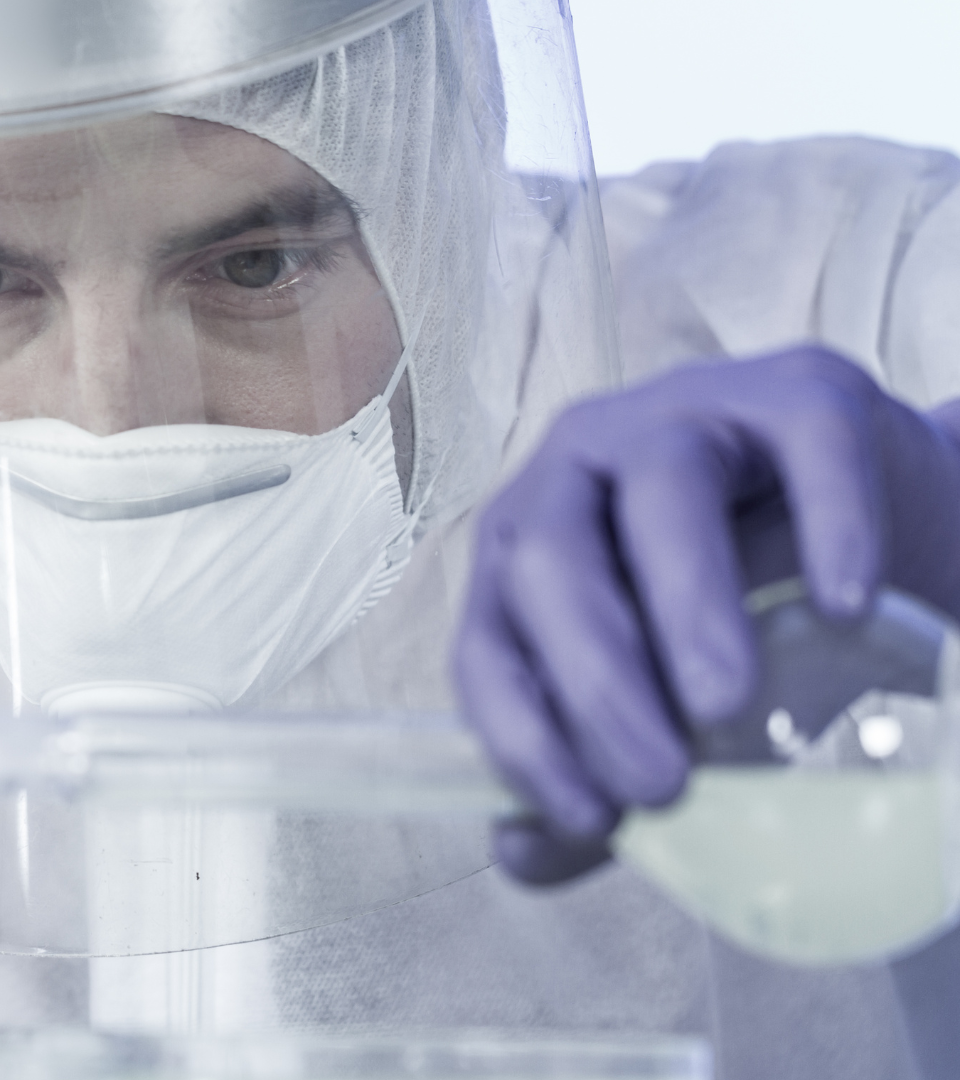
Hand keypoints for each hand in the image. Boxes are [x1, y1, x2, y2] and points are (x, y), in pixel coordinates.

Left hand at [454, 346, 959, 883]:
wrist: (887, 540)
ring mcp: (686, 413)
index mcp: (527, 549)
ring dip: (684, 606)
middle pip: (550, 561)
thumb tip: (522, 854)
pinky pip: (806, 449)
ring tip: (725, 705)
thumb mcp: (664, 699)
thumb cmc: (751, 621)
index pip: (486, 639)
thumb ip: (594, 767)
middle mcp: (579, 468)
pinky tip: (842, 607)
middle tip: (664, 779)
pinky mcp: (799, 392)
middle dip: (595, 682)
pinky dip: (824, 528)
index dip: (521, 732)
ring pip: (658, 492)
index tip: (589, 818)